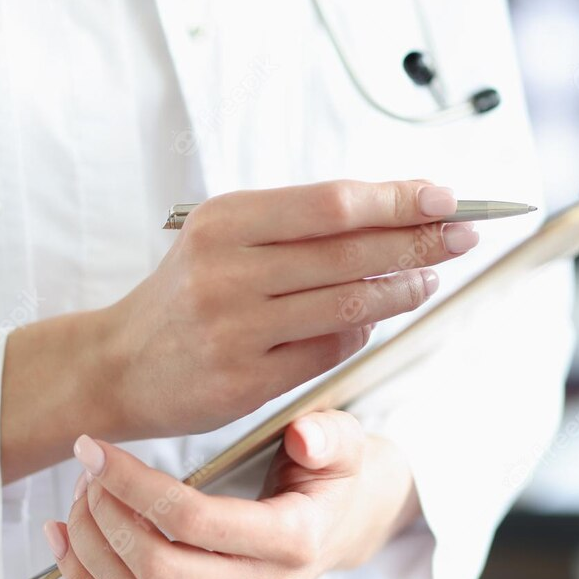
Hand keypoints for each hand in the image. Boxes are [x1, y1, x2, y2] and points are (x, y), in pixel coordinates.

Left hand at [44, 411, 420, 578]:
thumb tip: (304, 438)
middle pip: (155, 570)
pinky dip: (82, 574)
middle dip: (105, 515)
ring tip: (83, 488)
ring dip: (89, 543)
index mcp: (290, 541)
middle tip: (89, 465)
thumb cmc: (333, 476)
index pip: (195, 523)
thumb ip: (328, 438)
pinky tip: (63, 533)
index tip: (96, 448)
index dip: (135, 486)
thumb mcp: (345, 446)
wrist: (340, 523)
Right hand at [101, 180, 478, 439]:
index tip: (444, 197)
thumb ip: (297, 225)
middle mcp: (227, 270)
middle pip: (348, 251)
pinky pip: (328, 349)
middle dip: (417, 241)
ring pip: (348, 303)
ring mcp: (235, 329)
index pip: (331, 203)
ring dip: (401, 289)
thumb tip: (393, 212)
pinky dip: (361, 330)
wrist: (117, 363)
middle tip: (461, 235)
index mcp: (224, 221)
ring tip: (429, 277)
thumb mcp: (224, 236)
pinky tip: (376, 318)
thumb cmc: (186, 292)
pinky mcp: (244, 381)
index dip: (396, 200)